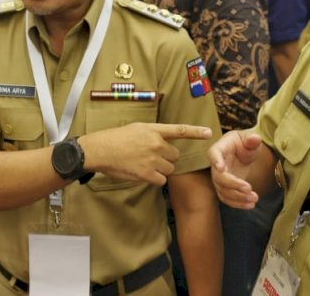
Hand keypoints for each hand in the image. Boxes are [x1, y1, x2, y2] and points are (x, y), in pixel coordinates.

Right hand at [78, 123, 212, 185]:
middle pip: (175, 156)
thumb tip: (165, 143)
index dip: (196, 132)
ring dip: (161, 170)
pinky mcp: (147, 173)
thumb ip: (153, 134)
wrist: (100, 150)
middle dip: (166, 158)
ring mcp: (152, 159)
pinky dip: (155, 179)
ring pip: (169, 169)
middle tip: (150, 157)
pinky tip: (143, 173)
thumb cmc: (116, 139)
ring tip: (144, 164)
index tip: (209, 132)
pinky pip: (161, 180)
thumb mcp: (136, 129)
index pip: (180, 130)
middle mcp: (156, 143)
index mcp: (154, 130)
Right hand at [209, 129, 264, 209]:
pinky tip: (250, 205)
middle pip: (219, 178)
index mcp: (219, 149)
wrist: (242, 153)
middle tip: (249, 188)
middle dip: (233, 185)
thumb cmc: (243, 143)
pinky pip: (228, 199)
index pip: (214, 154)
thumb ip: (252, 139)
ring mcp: (219, 179)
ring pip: (223, 191)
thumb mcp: (248, 138)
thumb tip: (255, 139)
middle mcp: (216, 166)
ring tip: (254, 198)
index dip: (216, 161)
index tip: (221, 168)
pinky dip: (238, 204)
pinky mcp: (225, 188)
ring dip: (238, 197)